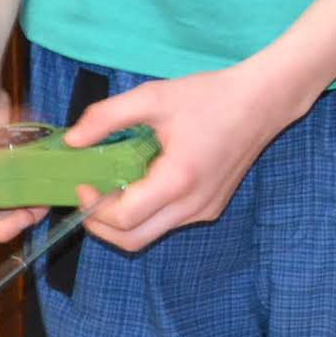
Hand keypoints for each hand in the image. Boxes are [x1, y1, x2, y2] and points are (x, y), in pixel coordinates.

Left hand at [70, 53, 322, 252]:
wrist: (262, 102)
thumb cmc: (209, 96)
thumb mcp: (153, 97)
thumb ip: (107, 117)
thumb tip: (73, 141)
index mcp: (178, 181)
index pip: (124, 219)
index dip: (94, 209)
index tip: (82, 185)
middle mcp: (193, 206)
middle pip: (133, 240)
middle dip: (102, 227)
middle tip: (88, 199)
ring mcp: (204, 211)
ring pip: (151, 234)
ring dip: (124, 222)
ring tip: (111, 190)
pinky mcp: (211, 208)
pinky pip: (170, 223)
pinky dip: (147, 214)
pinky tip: (141, 184)